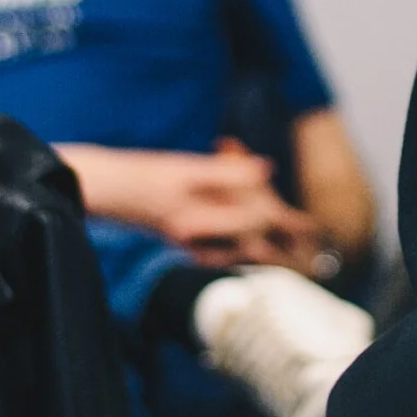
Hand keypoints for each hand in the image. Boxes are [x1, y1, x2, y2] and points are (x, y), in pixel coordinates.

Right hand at [59, 140, 321, 271]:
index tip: (311, 222)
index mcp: (199, 222)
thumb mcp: (184, 167)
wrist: (104, 189)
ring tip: (292, 241)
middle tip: (311, 238)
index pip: (255, 224)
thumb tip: (267, 169)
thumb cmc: (142, 173)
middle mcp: (197, 241)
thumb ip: (227, 170)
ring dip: (265, 244)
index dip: (285, 221)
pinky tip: (251, 233)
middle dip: (283, 243)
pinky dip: (240, 240)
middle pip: (252, 246)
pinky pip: (221, 248)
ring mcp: (191, 244)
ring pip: (238, 249)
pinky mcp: (186, 241)